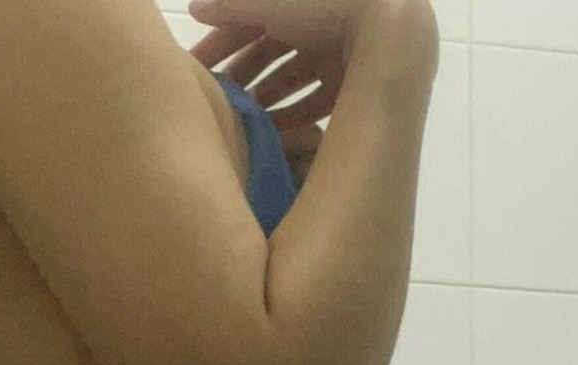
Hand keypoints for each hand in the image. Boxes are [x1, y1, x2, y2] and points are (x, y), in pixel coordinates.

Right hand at [186, 0, 365, 184]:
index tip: (194, 72)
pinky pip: (314, 104)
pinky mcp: (350, 84)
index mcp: (292, 2)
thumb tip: (193, 9)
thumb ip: (230, 6)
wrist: (384, 21)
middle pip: (266, 55)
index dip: (218, 45)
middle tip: (213, 106)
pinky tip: (270, 137)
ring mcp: (333, 55)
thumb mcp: (267, 1)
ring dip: (263, 102)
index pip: (245, 24)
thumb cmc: (320, 4)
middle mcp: (312, 25)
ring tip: (238, 125)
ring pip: (289, 82)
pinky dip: (293, 119)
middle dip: (240, 78)